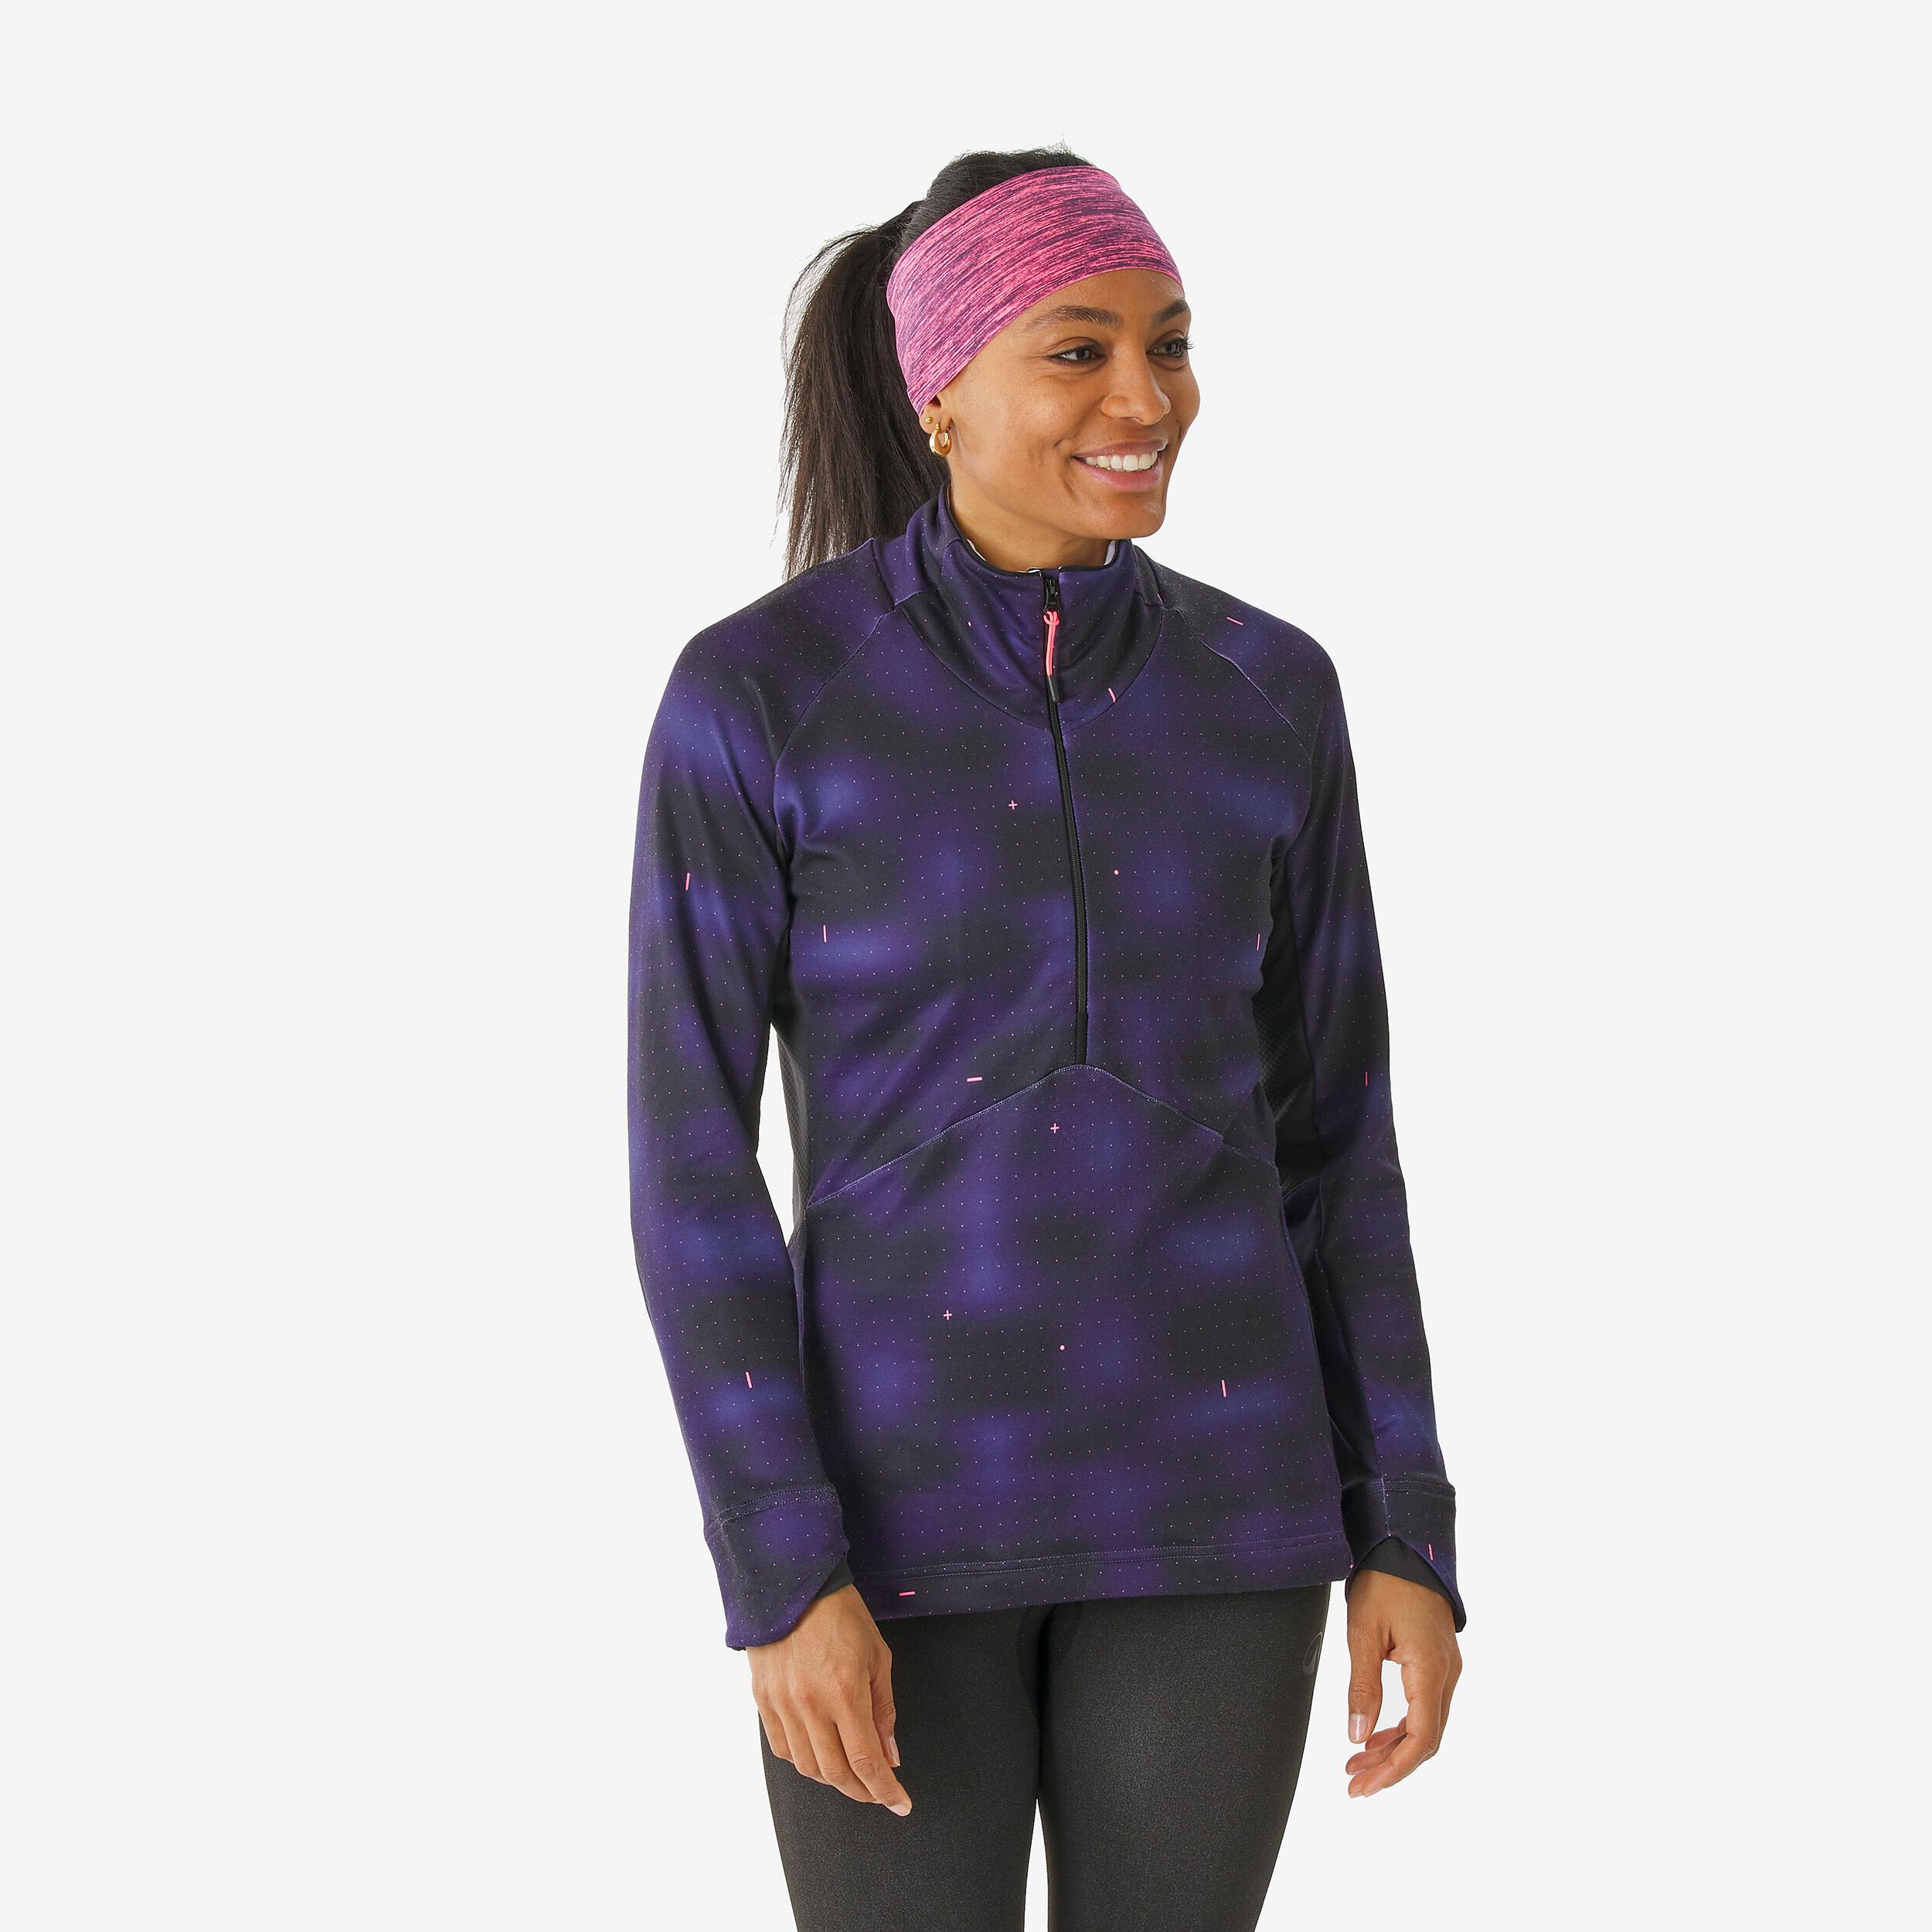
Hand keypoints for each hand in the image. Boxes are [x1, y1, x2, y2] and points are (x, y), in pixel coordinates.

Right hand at [750, 1584, 911, 1814]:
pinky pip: (782, 1748)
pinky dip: (803, 1760)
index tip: (900, 1803)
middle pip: (836, 1773)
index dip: (885, 1790)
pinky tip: (819, 1753)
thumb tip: (890, 1754)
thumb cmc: (841, 1615)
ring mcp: (782, 1704)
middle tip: (877, 1793)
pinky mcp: (763, 1700)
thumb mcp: (877, 1657)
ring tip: (851, 1773)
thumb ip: (883, 1709)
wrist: (793, 1584)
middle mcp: (810, 1705)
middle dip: (862, 1791)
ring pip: (807, 1767)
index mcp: (844, 1692)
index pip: (867, 1761)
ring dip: (833, 1779)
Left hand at [1342, 1568, 1460, 1796]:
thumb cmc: (1383, 1582)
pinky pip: (1426, 1706)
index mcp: (1430, 1669)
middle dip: (1391, 1765)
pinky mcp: (1438, 1661)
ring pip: (1427, 1725)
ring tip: (1357, 1763)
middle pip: (1426, 1738)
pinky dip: (1402, 1726)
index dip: (1395, 1769)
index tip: (1365, 1786)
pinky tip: (1376, 1734)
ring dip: (1394, 1747)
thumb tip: (1357, 1736)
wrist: (1405, 1546)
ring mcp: (1446, 1668)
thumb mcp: (1362, 1632)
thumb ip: (1362, 1687)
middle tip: (1354, 1782)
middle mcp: (1447, 1674)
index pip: (1422, 1738)